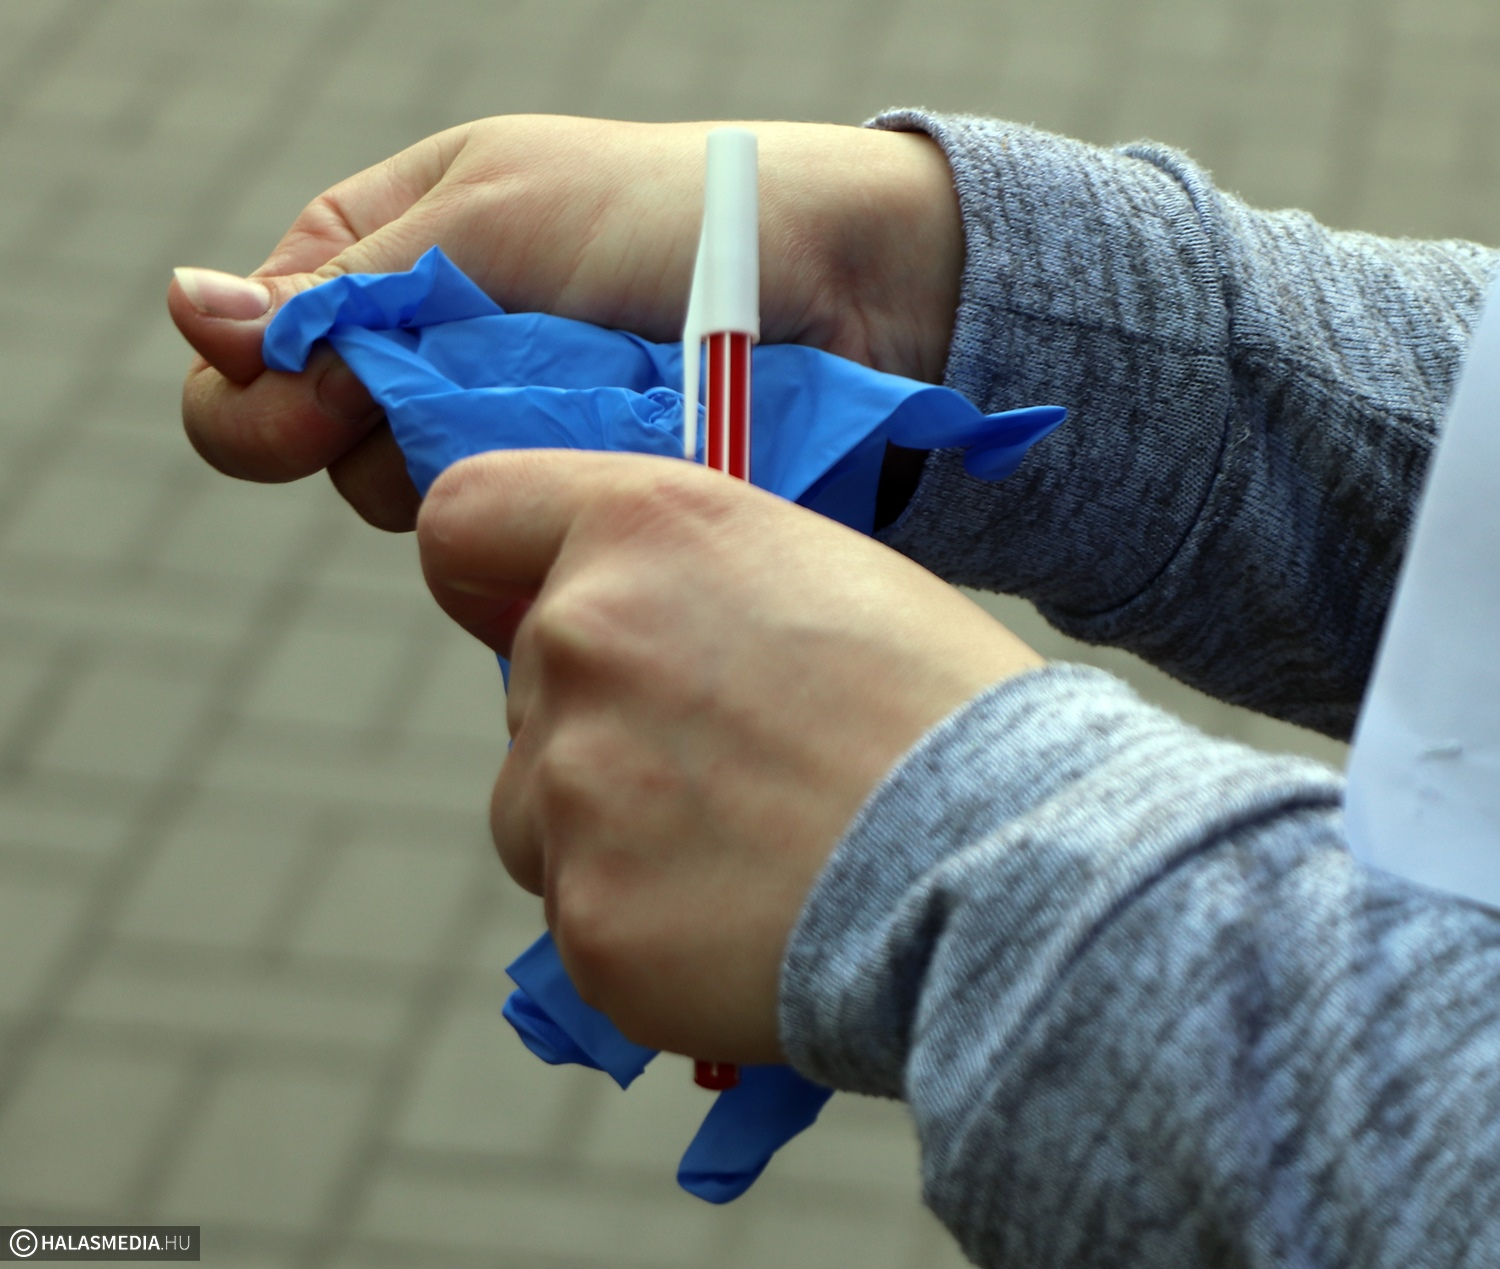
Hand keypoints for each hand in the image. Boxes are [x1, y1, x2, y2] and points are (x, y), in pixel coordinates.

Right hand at [171, 115, 963, 530]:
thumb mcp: (494, 216)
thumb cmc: (664, 216)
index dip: (271, 390)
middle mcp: (431, 353)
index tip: (327, 398)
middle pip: (324, 448)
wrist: (836, 284)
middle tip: (489, 385)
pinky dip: (544, 506)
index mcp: (388, 257)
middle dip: (391, 430)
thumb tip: (190, 313)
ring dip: (483, 463)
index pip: (255, 349)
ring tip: (584, 398)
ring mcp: (501, 432)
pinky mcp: (568, 500)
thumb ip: (347, 285)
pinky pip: (506, 542)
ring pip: (417, 507)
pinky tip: (607, 462)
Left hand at [417, 449, 1040, 1063]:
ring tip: (746, 853)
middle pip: (526, 690)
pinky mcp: (586, 919)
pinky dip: (643, 924)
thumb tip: (609, 635)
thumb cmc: (940, 707)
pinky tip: (745, 922)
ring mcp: (570, 786)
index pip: (465, 520)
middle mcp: (580, 638)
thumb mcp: (814, 574)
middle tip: (729, 769)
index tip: (513, 610)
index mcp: (643, 529)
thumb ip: (683, 585)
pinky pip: (581, 913)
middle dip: (598, 724)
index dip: (484, 570)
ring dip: (608, 830)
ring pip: (537, 811)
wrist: (1009, 869)